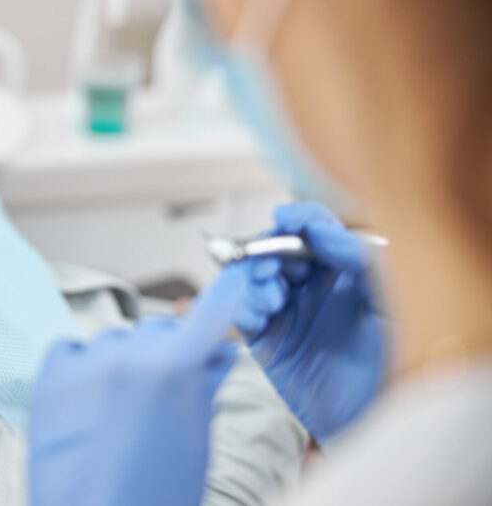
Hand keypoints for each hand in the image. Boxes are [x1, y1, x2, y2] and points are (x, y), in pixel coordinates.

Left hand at [28, 278, 241, 505]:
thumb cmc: (154, 495)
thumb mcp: (194, 440)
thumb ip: (203, 385)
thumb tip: (217, 354)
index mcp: (173, 369)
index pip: (208, 315)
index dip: (225, 295)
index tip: (235, 275)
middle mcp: (127, 356)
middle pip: (156, 328)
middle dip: (166, 350)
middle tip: (165, 388)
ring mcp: (84, 365)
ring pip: (114, 338)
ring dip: (123, 360)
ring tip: (121, 409)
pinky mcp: (48, 379)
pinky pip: (70, 349)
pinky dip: (82, 364)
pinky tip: (89, 398)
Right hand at [229, 201, 386, 443]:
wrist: (377, 419)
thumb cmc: (395, 364)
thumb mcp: (390, 303)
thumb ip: (359, 259)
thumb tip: (320, 229)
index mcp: (344, 270)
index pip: (315, 227)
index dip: (297, 218)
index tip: (284, 219)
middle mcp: (314, 286)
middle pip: (277, 247)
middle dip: (268, 250)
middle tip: (273, 268)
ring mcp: (289, 312)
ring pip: (253, 276)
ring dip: (252, 280)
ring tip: (271, 300)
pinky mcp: (267, 341)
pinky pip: (241, 313)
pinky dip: (240, 308)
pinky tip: (258, 318)